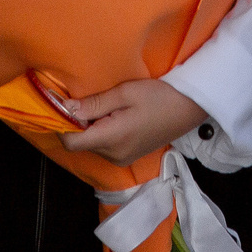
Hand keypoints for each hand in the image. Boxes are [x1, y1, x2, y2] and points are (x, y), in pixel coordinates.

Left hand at [57, 78, 205, 165]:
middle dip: (79, 122)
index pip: (72, 141)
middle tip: (91, 98)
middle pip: (81, 142)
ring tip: (108, 106)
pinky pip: (104, 147)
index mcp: (112, 139)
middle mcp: (114, 155)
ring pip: (92, 144)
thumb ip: (95, 104)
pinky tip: (116, 116)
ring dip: (92, 127)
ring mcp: (122, 159)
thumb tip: (65, 108)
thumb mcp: (125, 93)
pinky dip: (102, 132)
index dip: (62, 123)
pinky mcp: (128, 157)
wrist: (189, 108)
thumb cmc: (159, 96)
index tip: (63, 104)